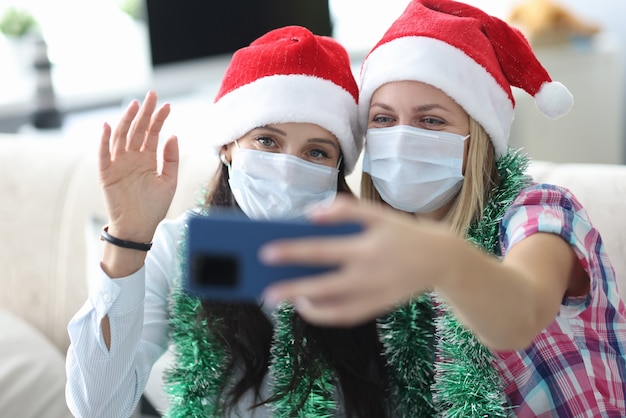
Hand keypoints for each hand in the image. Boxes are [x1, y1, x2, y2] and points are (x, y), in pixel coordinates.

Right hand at [99, 91, 178, 242]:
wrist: (138, 228)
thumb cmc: (154, 207)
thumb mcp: (169, 181)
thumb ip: (171, 158)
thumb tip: (173, 135)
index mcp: (147, 159)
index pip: (152, 133)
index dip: (159, 119)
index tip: (168, 106)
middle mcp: (132, 158)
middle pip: (137, 129)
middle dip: (144, 113)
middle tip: (152, 95)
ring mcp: (119, 164)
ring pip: (121, 137)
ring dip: (127, 120)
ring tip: (135, 105)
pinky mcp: (107, 174)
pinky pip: (104, 154)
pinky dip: (104, 140)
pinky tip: (108, 126)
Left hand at [260, 196, 448, 325]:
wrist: (441, 259)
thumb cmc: (402, 232)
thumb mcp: (379, 214)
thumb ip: (346, 209)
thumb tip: (312, 213)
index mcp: (366, 248)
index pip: (322, 251)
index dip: (293, 252)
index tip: (266, 252)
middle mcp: (369, 276)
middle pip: (323, 287)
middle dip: (292, 290)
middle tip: (266, 292)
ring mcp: (374, 296)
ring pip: (334, 310)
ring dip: (307, 307)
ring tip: (287, 299)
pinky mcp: (378, 308)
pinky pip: (346, 317)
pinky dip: (325, 315)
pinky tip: (309, 306)